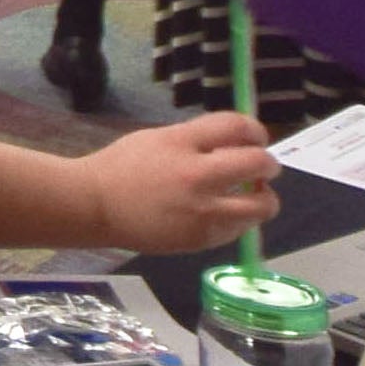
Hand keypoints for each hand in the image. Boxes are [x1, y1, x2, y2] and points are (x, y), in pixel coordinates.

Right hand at [85, 112, 280, 253]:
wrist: (96, 206)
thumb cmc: (124, 167)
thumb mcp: (158, 138)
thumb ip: (197, 139)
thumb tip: (238, 141)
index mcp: (181, 143)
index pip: (236, 127)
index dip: (255, 129)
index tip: (256, 137)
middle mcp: (196, 176)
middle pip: (257, 163)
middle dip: (268, 164)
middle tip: (263, 167)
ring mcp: (201, 211)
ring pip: (261, 205)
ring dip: (264, 198)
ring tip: (253, 196)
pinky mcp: (201, 238)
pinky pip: (240, 229)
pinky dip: (240, 220)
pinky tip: (224, 214)